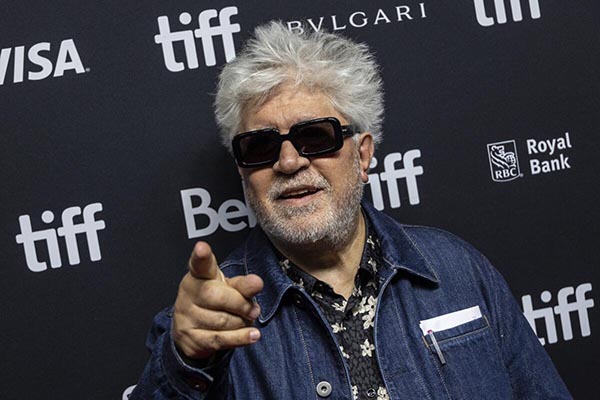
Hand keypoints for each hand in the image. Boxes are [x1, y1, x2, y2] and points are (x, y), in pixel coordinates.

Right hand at [172, 242, 263, 359]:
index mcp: (199, 275)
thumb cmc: (214, 301)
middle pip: (218, 296)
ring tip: (246, 320)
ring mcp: (186, 316)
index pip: (200, 264)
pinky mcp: (191, 338)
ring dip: (242, 322)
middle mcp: (189, 293)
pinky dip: (240, 338)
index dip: (201, 256)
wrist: (194, 329)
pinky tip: (253, 335)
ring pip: (222, 321)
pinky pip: (220, 339)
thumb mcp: (229, 288)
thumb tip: (257, 283)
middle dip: (241, 304)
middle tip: (253, 310)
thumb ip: (243, 284)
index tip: (202, 248)